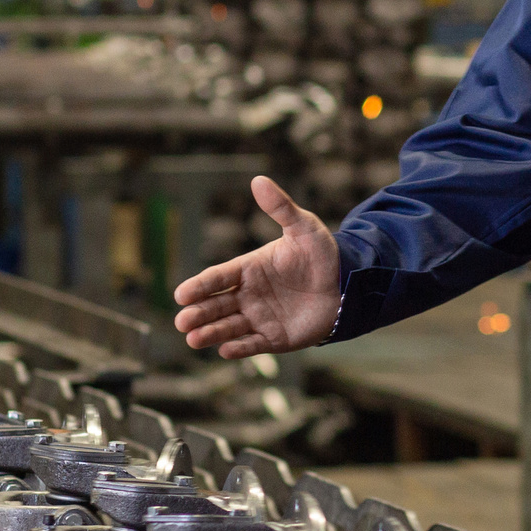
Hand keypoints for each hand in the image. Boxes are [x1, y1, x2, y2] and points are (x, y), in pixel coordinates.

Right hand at [171, 176, 342, 357]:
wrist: (348, 283)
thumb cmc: (322, 253)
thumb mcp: (303, 227)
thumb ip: (281, 208)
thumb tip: (258, 180)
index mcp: (249, 268)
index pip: (218, 276)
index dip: (200, 285)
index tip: (181, 294)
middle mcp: (249, 294)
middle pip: (217, 305)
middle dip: (199, 313)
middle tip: (182, 321)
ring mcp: (260, 317)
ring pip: (229, 327)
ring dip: (211, 333)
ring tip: (192, 339)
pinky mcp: (276, 338)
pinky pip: (254, 344)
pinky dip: (239, 348)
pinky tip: (225, 351)